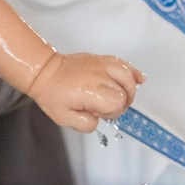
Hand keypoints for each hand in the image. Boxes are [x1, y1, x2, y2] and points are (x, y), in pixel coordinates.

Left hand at [29, 52, 143, 131]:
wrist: (45, 72)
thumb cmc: (53, 93)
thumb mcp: (64, 118)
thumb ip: (85, 125)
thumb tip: (98, 122)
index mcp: (90, 91)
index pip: (117, 103)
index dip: (111, 112)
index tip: (98, 113)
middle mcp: (98, 76)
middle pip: (125, 91)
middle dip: (119, 103)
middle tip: (104, 107)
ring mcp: (101, 65)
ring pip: (127, 75)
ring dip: (129, 89)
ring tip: (123, 97)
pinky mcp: (101, 59)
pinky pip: (122, 62)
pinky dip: (133, 71)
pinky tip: (140, 79)